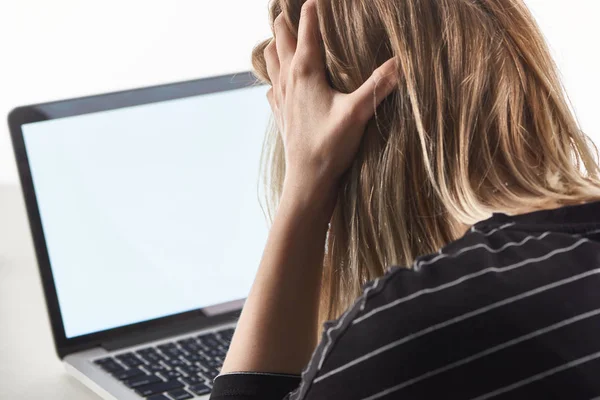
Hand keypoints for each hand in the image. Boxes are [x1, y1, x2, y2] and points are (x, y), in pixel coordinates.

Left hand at [264, 0, 397, 207]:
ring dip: (276, 43)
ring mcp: (280, 96)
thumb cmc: (329, 147)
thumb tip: (402, 60)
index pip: (307, 26)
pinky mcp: (280, 112)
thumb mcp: (358, 113)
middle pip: (280, 36)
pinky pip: (271, 84)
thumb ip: (379, 85)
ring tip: (287, 37)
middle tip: (298, 10)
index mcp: (305, 71)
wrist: (307, 180)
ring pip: (270, 58)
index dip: (313, 7)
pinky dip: (275, 74)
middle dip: (287, 19)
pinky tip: (284, 81)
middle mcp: (288, 78)